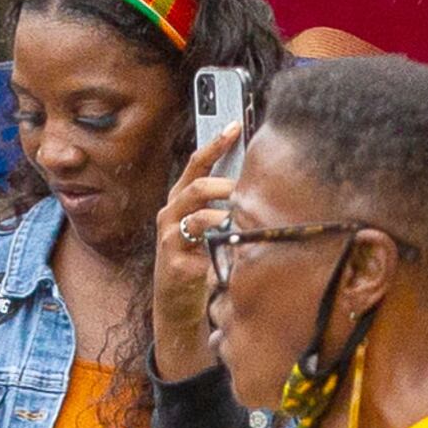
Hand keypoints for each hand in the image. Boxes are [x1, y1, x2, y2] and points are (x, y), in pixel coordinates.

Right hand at [152, 133, 242, 373]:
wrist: (177, 302)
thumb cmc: (198, 258)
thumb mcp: (209, 226)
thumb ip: (224, 204)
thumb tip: (257, 181)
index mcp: (180, 201)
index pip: (195, 164)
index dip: (214, 144)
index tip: (234, 126)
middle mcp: (170, 215)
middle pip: (195, 187)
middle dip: (224, 184)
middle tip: (246, 188)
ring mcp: (170, 238)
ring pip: (198, 216)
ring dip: (224, 215)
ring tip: (242, 217)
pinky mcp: (174, 263)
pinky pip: (201, 247)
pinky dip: (220, 245)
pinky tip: (234, 247)